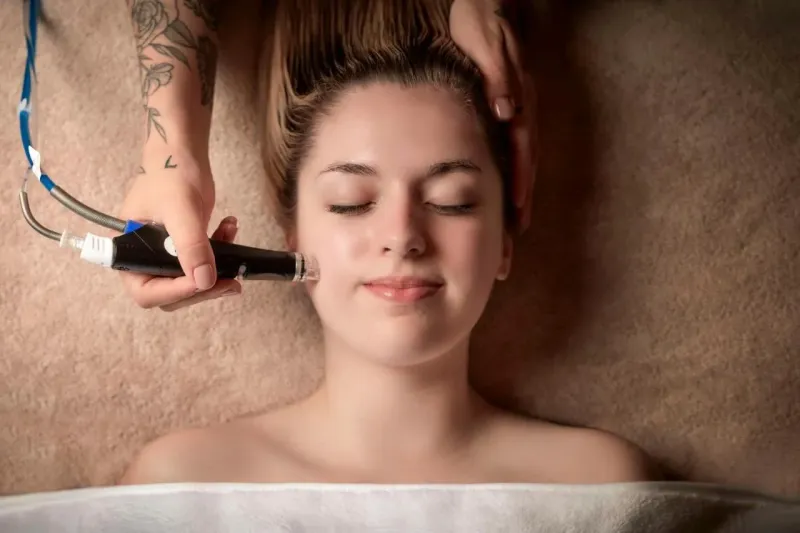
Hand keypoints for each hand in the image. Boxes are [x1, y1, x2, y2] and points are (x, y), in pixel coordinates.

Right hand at [118, 153, 241, 310]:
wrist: (182, 153)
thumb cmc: (171, 175)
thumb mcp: (182, 212)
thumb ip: (191, 247)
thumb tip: (204, 281)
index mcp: (129, 252)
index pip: (146, 291)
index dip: (175, 292)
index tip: (204, 281)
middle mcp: (144, 259)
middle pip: (171, 294)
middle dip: (203, 288)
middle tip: (232, 281)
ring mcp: (164, 255)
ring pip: (190, 282)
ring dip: (216, 272)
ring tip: (234, 248)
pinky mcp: (184, 248)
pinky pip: (202, 264)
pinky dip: (221, 253)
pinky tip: (230, 228)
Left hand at [449, 0, 536, 230]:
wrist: (481, 3)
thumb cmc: (479, 22)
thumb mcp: (488, 45)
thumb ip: (499, 78)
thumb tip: (506, 113)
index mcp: (517, 99)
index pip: (522, 149)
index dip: (519, 181)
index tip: (516, 211)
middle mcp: (519, 110)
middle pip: (523, 165)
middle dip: (518, 203)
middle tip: (513, 238)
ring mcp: (513, 113)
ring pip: (516, 164)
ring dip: (513, 198)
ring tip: (509, 232)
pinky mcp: (502, 112)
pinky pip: (506, 153)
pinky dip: (504, 180)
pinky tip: (499, 200)